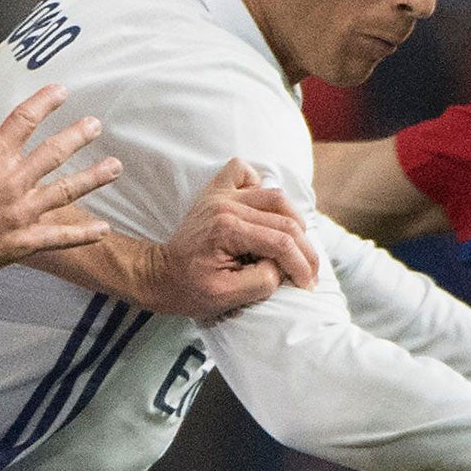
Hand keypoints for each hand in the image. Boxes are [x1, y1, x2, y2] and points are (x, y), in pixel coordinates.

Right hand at [0, 85, 120, 288]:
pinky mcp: (23, 243)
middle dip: (77, 136)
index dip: (45, 102)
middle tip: (95, 125)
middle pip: (54, 153)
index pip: (24, 121)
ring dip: (93, 178)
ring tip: (115, 166)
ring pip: (66, 191)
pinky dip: (83, 234)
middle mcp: (12, 183)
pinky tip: (104, 229)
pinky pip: (60, 238)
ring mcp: (21, 214)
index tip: (61, 91)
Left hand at [149, 159, 318, 319]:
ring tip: (297, 247)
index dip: (301, 265)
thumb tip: (282, 267)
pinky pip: (244, 173)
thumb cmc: (190, 290)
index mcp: (227, 229)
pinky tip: (263, 212)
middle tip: (310, 272)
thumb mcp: (226, 298)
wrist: (160, 275)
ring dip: (293, 221)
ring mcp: (220, 194)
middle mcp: (226, 205)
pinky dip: (259, 186)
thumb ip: (261, 281)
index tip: (308, 285)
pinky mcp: (216, 191)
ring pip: (275, 195)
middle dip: (305, 249)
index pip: (281, 241)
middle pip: (285, 218)